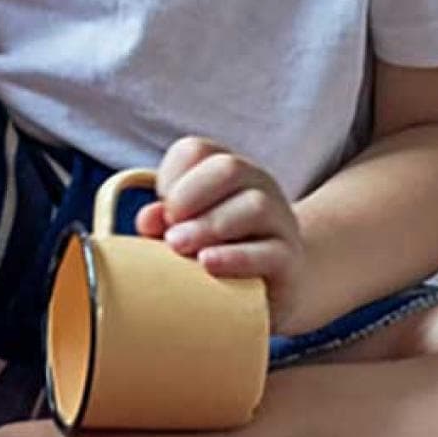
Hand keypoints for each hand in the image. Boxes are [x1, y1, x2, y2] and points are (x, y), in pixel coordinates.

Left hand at [133, 137, 307, 332]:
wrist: (276, 285)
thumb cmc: (218, 250)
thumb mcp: (186, 230)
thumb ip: (164, 221)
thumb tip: (147, 219)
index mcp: (227, 169)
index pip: (195, 151)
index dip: (170, 178)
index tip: (160, 212)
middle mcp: (258, 185)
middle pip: (228, 168)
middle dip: (189, 196)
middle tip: (168, 231)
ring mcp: (280, 220)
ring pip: (255, 205)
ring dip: (209, 226)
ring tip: (178, 246)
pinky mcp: (290, 259)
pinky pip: (270, 252)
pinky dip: (235, 257)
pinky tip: (207, 264)